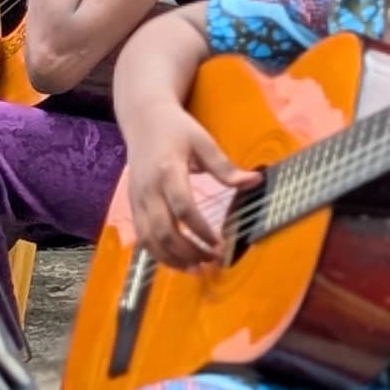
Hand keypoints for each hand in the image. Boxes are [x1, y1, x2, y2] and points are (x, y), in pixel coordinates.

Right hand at [126, 101, 255, 267]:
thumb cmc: (177, 129)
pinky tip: (178, 262)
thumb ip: (226, 167)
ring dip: (172, 259)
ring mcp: (138, 199)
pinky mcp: (134, 205)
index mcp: (167, 170)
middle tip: (212, 262)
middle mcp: (148, 188)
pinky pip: (142, 237)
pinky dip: (158, 254)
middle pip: (163, 230)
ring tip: (197, 270)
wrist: (143, 119)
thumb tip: (255, 181)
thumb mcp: (203, 141)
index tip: (220, 244)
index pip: (183, 207)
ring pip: (149, 239)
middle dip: (188, 251)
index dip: (201, 230)